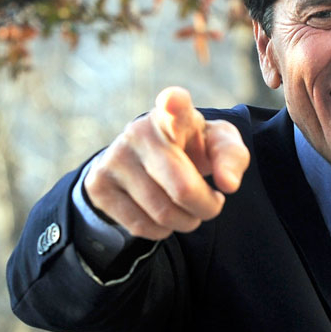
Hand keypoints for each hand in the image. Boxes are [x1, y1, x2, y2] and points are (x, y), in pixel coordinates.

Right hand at [83, 87, 250, 239]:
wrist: (146, 159)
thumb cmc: (192, 148)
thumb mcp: (218, 145)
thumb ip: (232, 157)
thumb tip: (228, 184)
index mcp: (174, 114)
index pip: (174, 106)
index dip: (174, 104)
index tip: (173, 101)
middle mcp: (139, 131)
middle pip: (182, 188)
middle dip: (207, 207)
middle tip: (213, 204)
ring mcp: (114, 158)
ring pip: (162, 212)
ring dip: (187, 221)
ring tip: (190, 209)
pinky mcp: (98, 185)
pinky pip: (140, 226)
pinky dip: (162, 230)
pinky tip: (164, 215)